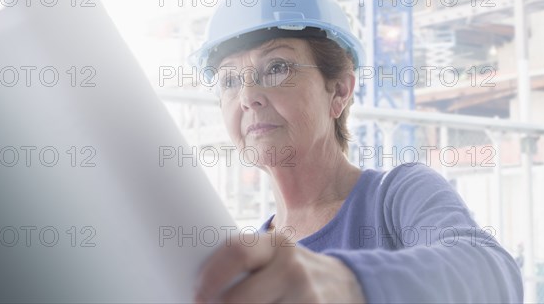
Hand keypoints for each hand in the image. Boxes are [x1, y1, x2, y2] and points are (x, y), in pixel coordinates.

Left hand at [194, 231, 365, 302]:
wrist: (348, 287)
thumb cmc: (294, 273)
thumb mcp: (274, 257)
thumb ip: (246, 264)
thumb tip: (198, 287)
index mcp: (276, 244)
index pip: (237, 252)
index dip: (210, 276)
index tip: (196, 294)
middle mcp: (292, 269)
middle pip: (238, 300)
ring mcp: (306, 297)